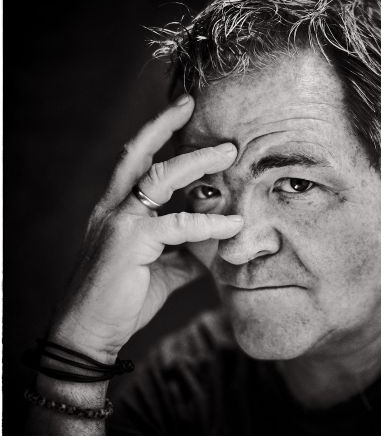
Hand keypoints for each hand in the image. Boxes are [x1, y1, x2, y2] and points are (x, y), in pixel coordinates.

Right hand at [50, 95, 242, 361]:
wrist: (91, 330)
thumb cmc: (126, 295)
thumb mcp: (165, 266)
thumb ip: (188, 247)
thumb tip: (218, 238)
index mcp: (119, 209)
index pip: (136, 161)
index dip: (157, 134)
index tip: (181, 113)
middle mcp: (115, 207)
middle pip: (139, 153)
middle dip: (164, 125)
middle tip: (192, 105)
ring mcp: (119, 221)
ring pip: (159, 177)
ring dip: (196, 161)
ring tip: (228, 153)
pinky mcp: (130, 241)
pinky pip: (177, 224)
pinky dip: (208, 222)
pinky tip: (234, 223)